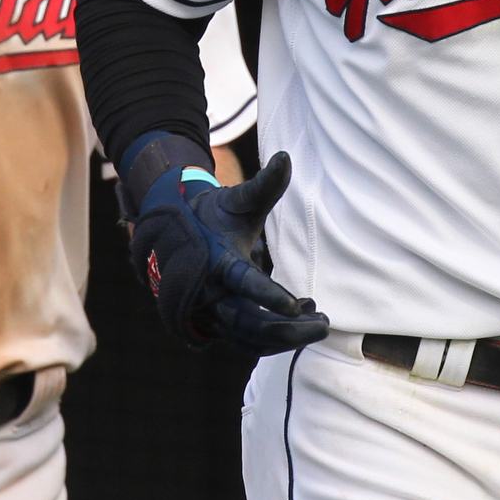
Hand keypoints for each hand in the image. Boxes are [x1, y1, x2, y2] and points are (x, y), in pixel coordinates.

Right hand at [129, 150, 328, 354]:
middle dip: (288, 330)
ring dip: (286, 338)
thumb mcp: (237, 200)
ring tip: (319, 322)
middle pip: (249, 325)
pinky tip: (300, 317)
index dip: (268, 296)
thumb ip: (264, 185)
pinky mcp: (216, 326)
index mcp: (214, 260)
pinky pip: (246, 342)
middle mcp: (209, 293)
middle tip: (325, 321)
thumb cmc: (212, 216)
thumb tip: (285, 157)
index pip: (243, 283)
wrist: (174, 237)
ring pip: (249, 340)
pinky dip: (274, 339)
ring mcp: (211, 314)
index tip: (297, 304)